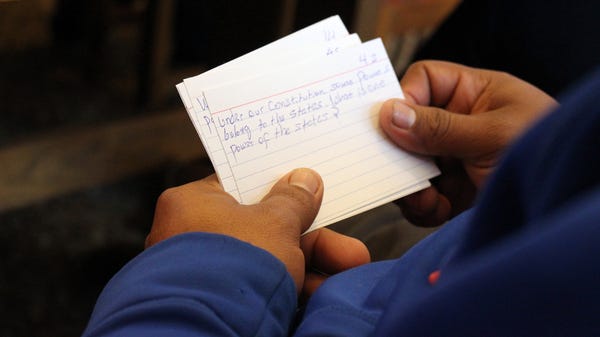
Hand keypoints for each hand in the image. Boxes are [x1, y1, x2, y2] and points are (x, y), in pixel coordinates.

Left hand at [146, 169, 368, 293]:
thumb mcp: (276, 223)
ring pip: (267, 261)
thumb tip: (305, 178)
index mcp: (193, 204)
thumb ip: (294, 200)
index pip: (240, 186)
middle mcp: (191, 236)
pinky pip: (260, 287)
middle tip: (348, 249)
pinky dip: (294, 289)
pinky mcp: (218, 301)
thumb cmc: (236, 261)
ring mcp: (203, 272)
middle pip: (262, 228)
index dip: (278, 187)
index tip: (308, 190)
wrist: (210, 328)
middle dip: (314, 240)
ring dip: (313, 267)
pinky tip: (325, 295)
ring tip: (352, 270)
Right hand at [379, 61, 557, 225]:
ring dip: (410, 185)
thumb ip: (440, 127)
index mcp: (473, 94)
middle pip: (408, 127)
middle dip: (400, 152)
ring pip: (409, 165)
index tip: (390, 123)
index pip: (424, 82)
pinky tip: (438, 211)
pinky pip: (422, 196)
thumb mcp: (492, 135)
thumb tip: (389, 114)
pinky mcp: (453, 191)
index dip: (403, 98)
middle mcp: (458, 124)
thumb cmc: (546, 152)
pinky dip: (423, 207)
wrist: (565, 198)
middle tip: (395, 168)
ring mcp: (454, 159)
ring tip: (426, 199)